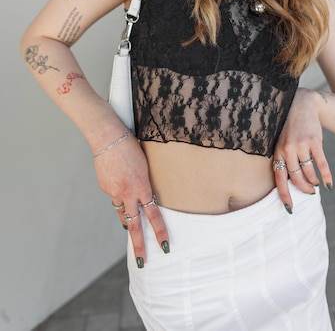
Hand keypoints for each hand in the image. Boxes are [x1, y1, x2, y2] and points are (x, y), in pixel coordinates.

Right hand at [94, 132, 169, 266]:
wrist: (109, 138)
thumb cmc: (131, 147)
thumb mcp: (145, 166)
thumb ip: (145, 184)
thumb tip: (143, 195)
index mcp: (142, 187)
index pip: (153, 215)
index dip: (159, 231)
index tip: (164, 246)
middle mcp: (128, 193)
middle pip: (134, 225)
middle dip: (139, 244)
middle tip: (142, 261)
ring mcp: (114, 192)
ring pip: (122, 212)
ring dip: (126, 218)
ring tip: (130, 224)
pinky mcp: (105, 188)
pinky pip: (114, 196)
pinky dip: (118, 193)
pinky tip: (118, 180)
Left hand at [273, 88, 332, 211]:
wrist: (301, 105)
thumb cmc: (290, 128)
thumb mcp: (281, 142)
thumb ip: (284, 159)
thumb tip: (290, 183)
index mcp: (277, 152)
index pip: (280, 178)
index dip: (285, 194)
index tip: (290, 208)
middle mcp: (288, 150)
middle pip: (296, 178)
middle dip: (304, 189)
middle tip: (309, 193)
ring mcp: (302, 145)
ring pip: (309, 172)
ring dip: (314, 182)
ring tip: (316, 184)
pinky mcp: (315, 141)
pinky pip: (321, 163)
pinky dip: (326, 176)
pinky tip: (328, 184)